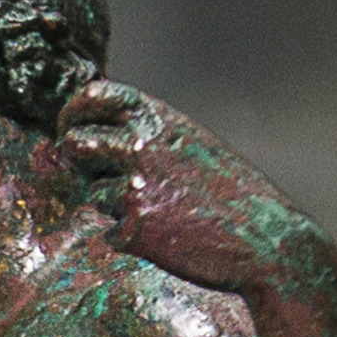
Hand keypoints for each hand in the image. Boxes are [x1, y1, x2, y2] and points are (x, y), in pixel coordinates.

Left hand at [52, 81, 309, 299]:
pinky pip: (112, 234)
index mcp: (158, 118)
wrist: (266, 240)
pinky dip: (132, 240)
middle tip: (82, 172)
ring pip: (93, 193)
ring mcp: (133, 185)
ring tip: (160, 213)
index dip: (74, 111)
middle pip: (74, 142)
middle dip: (72, 159)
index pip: (93, 95)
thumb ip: (151, 135)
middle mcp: (140, 144)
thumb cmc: (234, 194)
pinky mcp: (133, 227)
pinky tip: (171, 241)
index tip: (71, 127)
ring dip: (113, 205)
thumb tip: (100, 137)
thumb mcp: (194, 145)